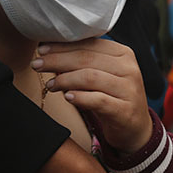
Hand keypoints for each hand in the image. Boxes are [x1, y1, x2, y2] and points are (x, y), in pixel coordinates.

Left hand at [35, 39, 152, 152]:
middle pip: (87, 58)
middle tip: (37, 64)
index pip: (89, 44)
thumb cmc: (112, 97)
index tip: (42, 49)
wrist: (135, 128)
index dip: (63, 46)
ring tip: (50, 85)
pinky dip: (80, 97)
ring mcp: (129, 89)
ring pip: (91, 77)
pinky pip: (99, 100)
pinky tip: (67, 97)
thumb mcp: (102, 76)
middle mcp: (129, 68)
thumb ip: (83, 63)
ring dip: (65, 79)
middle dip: (57, 60)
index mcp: (123, 54)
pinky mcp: (125, 110)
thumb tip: (49, 53)